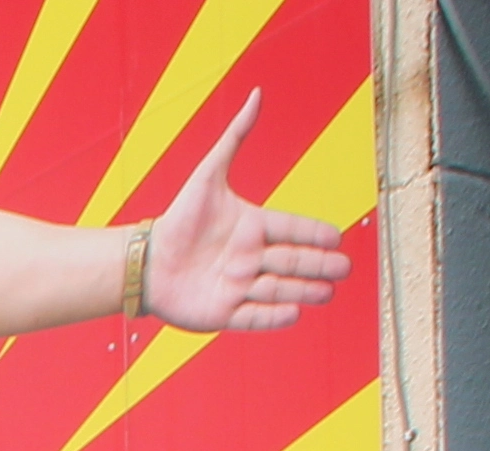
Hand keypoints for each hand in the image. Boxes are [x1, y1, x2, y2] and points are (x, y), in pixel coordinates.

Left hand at [145, 102, 348, 333]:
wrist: (145, 261)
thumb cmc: (178, 218)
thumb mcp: (208, 175)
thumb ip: (235, 137)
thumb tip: (256, 94)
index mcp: (253, 226)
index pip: (292, 229)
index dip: (314, 234)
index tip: (336, 237)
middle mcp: (251, 258)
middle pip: (292, 262)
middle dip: (319, 266)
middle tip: (343, 269)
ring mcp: (239, 286)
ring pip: (278, 289)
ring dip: (304, 291)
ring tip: (327, 293)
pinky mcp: (224, 312)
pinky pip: (254, 316)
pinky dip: (273, 316)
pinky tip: (294, 313)